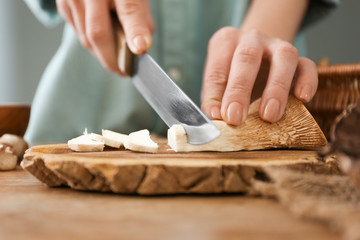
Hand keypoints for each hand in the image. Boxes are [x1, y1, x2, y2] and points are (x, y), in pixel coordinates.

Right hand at [56, 0, 153, 74]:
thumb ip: (140, 17)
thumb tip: (141, 46)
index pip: (128, 10)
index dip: (135, 31)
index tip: (140, 49)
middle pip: (98, 33)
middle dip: (112, 59)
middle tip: (123, 72)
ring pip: (86, 38)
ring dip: (102, 54)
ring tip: (115, 61)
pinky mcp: (63, 5)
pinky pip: (78, 33)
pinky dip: (91, 44)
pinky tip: (101, 45)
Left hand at [201, 27, 317, 123]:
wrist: (257, 62)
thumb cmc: (232, 76)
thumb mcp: (217, 86)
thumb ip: (215, 101)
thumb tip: (217, 120)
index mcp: (225, 42)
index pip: (217, 68)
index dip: (216, 95)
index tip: (218, 117)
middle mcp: (252, 38)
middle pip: (247, 57)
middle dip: (239, 90)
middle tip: (235, 118)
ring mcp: (278, 45)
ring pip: (284, 57)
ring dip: (276, 88)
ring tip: (269, 116)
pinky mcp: (299, 59)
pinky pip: (307, 66)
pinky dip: (307, 81)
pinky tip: (303, 99)